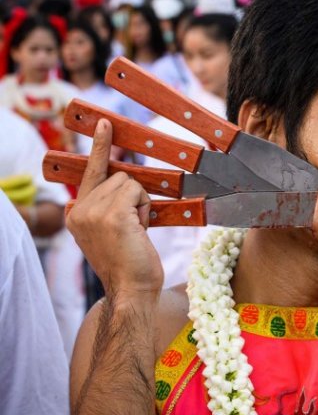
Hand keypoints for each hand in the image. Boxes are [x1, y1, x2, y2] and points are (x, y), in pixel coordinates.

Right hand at [66, 119, 162, 303]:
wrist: (131, 290)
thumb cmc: (130, 265)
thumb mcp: (113, 231)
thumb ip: (111, 207)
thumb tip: (126, 182)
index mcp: (76, 214)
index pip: (90, 172)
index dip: (100, 147)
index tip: (104, 124)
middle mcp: (79, 209)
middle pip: (118, 176)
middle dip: (134, 198)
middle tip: (134, 229)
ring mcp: (93, 210)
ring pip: (129, 182)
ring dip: (141, 204)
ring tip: (136, 232)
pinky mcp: (112, 213)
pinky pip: (136, 191)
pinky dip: (145, 208)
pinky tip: (140, 231)